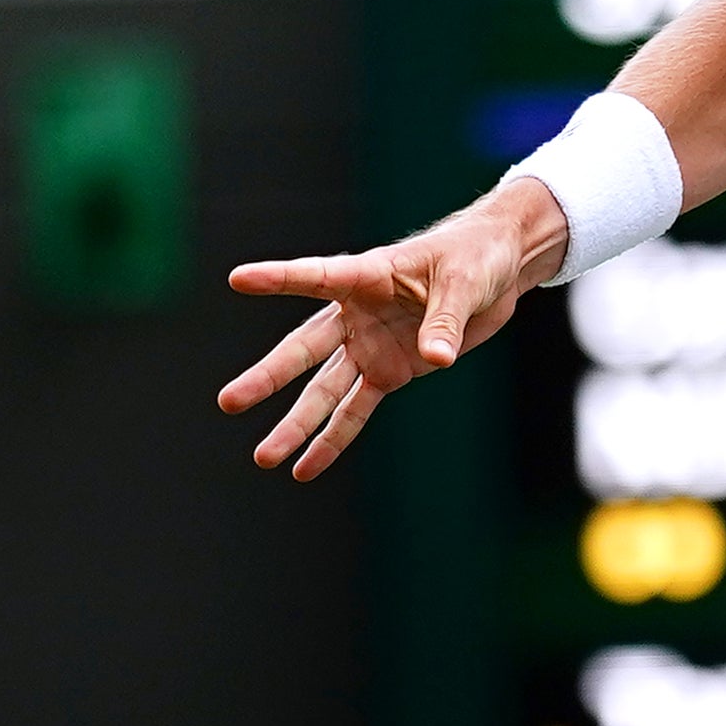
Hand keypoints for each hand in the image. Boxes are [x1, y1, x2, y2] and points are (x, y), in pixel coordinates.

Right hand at [218, 180, 569, 478]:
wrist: (497, 268)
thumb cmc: (475, 257)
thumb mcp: (464, 284)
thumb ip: (444, 321)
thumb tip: (433, 359)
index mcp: (367, 276)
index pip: (315, 277)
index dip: (278, 279)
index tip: (238, 279)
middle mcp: (356, 313)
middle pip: (305, 349)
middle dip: (269, 378)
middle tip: (229, 402)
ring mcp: (369, 345)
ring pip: (323, 389)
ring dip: (296, 423)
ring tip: (264, 457)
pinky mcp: (390, 370)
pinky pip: (357, 408)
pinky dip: (334, 438)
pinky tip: (306, 467)